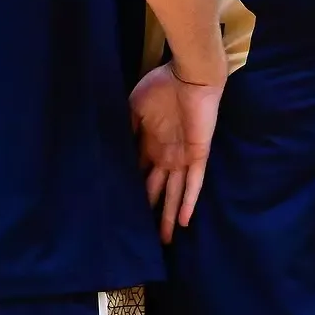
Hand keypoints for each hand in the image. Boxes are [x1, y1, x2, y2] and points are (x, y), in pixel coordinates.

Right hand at [128, 62, 222, 244]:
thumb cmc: (161, 86)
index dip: (134, 191)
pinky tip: (183, 222)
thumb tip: (115, 150)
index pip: (141, 174)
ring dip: (168, 215)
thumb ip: (128, 128)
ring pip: (175, 193)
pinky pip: (194, 183)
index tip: (124, 211)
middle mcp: (166, 155)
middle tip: (144, 236)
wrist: (189, 74)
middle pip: (158, 190)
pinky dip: (188, 202)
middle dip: (152, 212)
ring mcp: (183, 157)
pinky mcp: (198, 155)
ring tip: (163, 239)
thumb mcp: (134, 106)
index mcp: (151, 144)